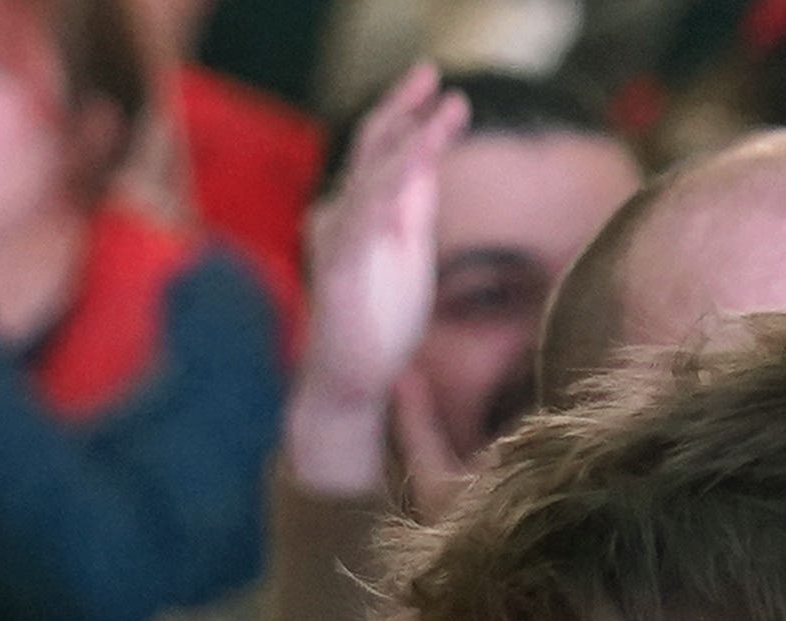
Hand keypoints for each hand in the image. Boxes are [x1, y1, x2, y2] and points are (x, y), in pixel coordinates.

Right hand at [287, 64, 464, 497]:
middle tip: (432, 72)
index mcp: (363, 211)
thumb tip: (431, 153)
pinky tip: (414, 161)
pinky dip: (386, 187)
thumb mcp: (408, 248)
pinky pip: (361, 221)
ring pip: (369, 178)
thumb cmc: (377, 320)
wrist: (349, 383)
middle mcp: (342, 218)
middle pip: (370, 149)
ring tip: (441, 109)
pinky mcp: (336, 273)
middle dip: (401, 108)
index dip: (413, 115)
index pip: (385, 150)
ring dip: (408, 141)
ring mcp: (336, 243)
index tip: (449, 91)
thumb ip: (414, 202)